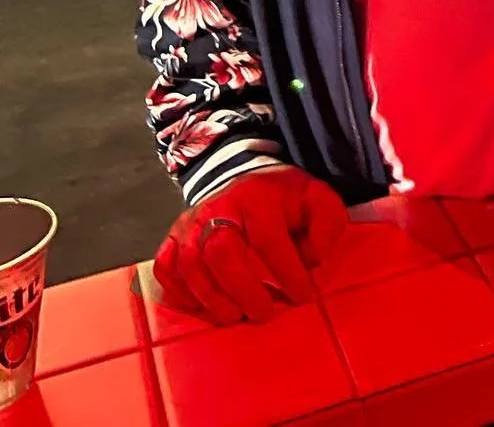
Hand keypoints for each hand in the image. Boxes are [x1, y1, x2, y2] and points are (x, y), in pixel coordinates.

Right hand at [154, 165, 347, 325]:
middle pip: (221, 251)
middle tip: (263, 313)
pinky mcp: (172, 239)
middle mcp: (218, 207)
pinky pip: (166, 269)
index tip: (302, 295)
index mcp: (258, 197)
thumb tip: (313, 258)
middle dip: (243, 289)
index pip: (269, 238)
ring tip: (235, 316)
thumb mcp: (315, 198)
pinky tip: (202, 307)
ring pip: (191, 265)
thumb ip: (327, 222)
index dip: (286, 272)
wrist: (240, 178)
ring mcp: (190, 224)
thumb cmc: (281, 198)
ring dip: (212, 298)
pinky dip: (179, 292)